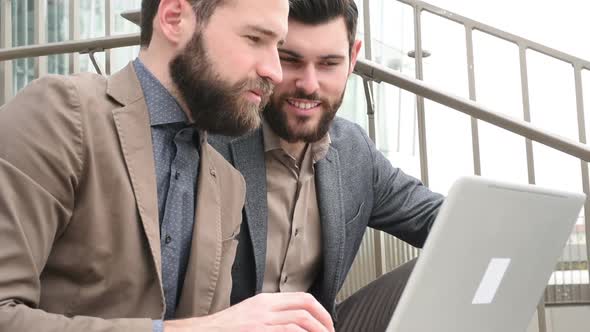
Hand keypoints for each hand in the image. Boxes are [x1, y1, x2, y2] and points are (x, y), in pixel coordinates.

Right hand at [164, 292, 334, 331]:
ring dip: (317, 331)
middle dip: (324, 322)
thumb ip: (272, 314)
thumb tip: (297, 321)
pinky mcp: (256, 331)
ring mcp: (261, 321)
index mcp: (265, 300)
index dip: (321, 311)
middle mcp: (265, 307)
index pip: (303, 298)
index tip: (328, 324)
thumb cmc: (226, 329)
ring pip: (300, 321)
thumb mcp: (251, 314)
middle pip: (305, 307)